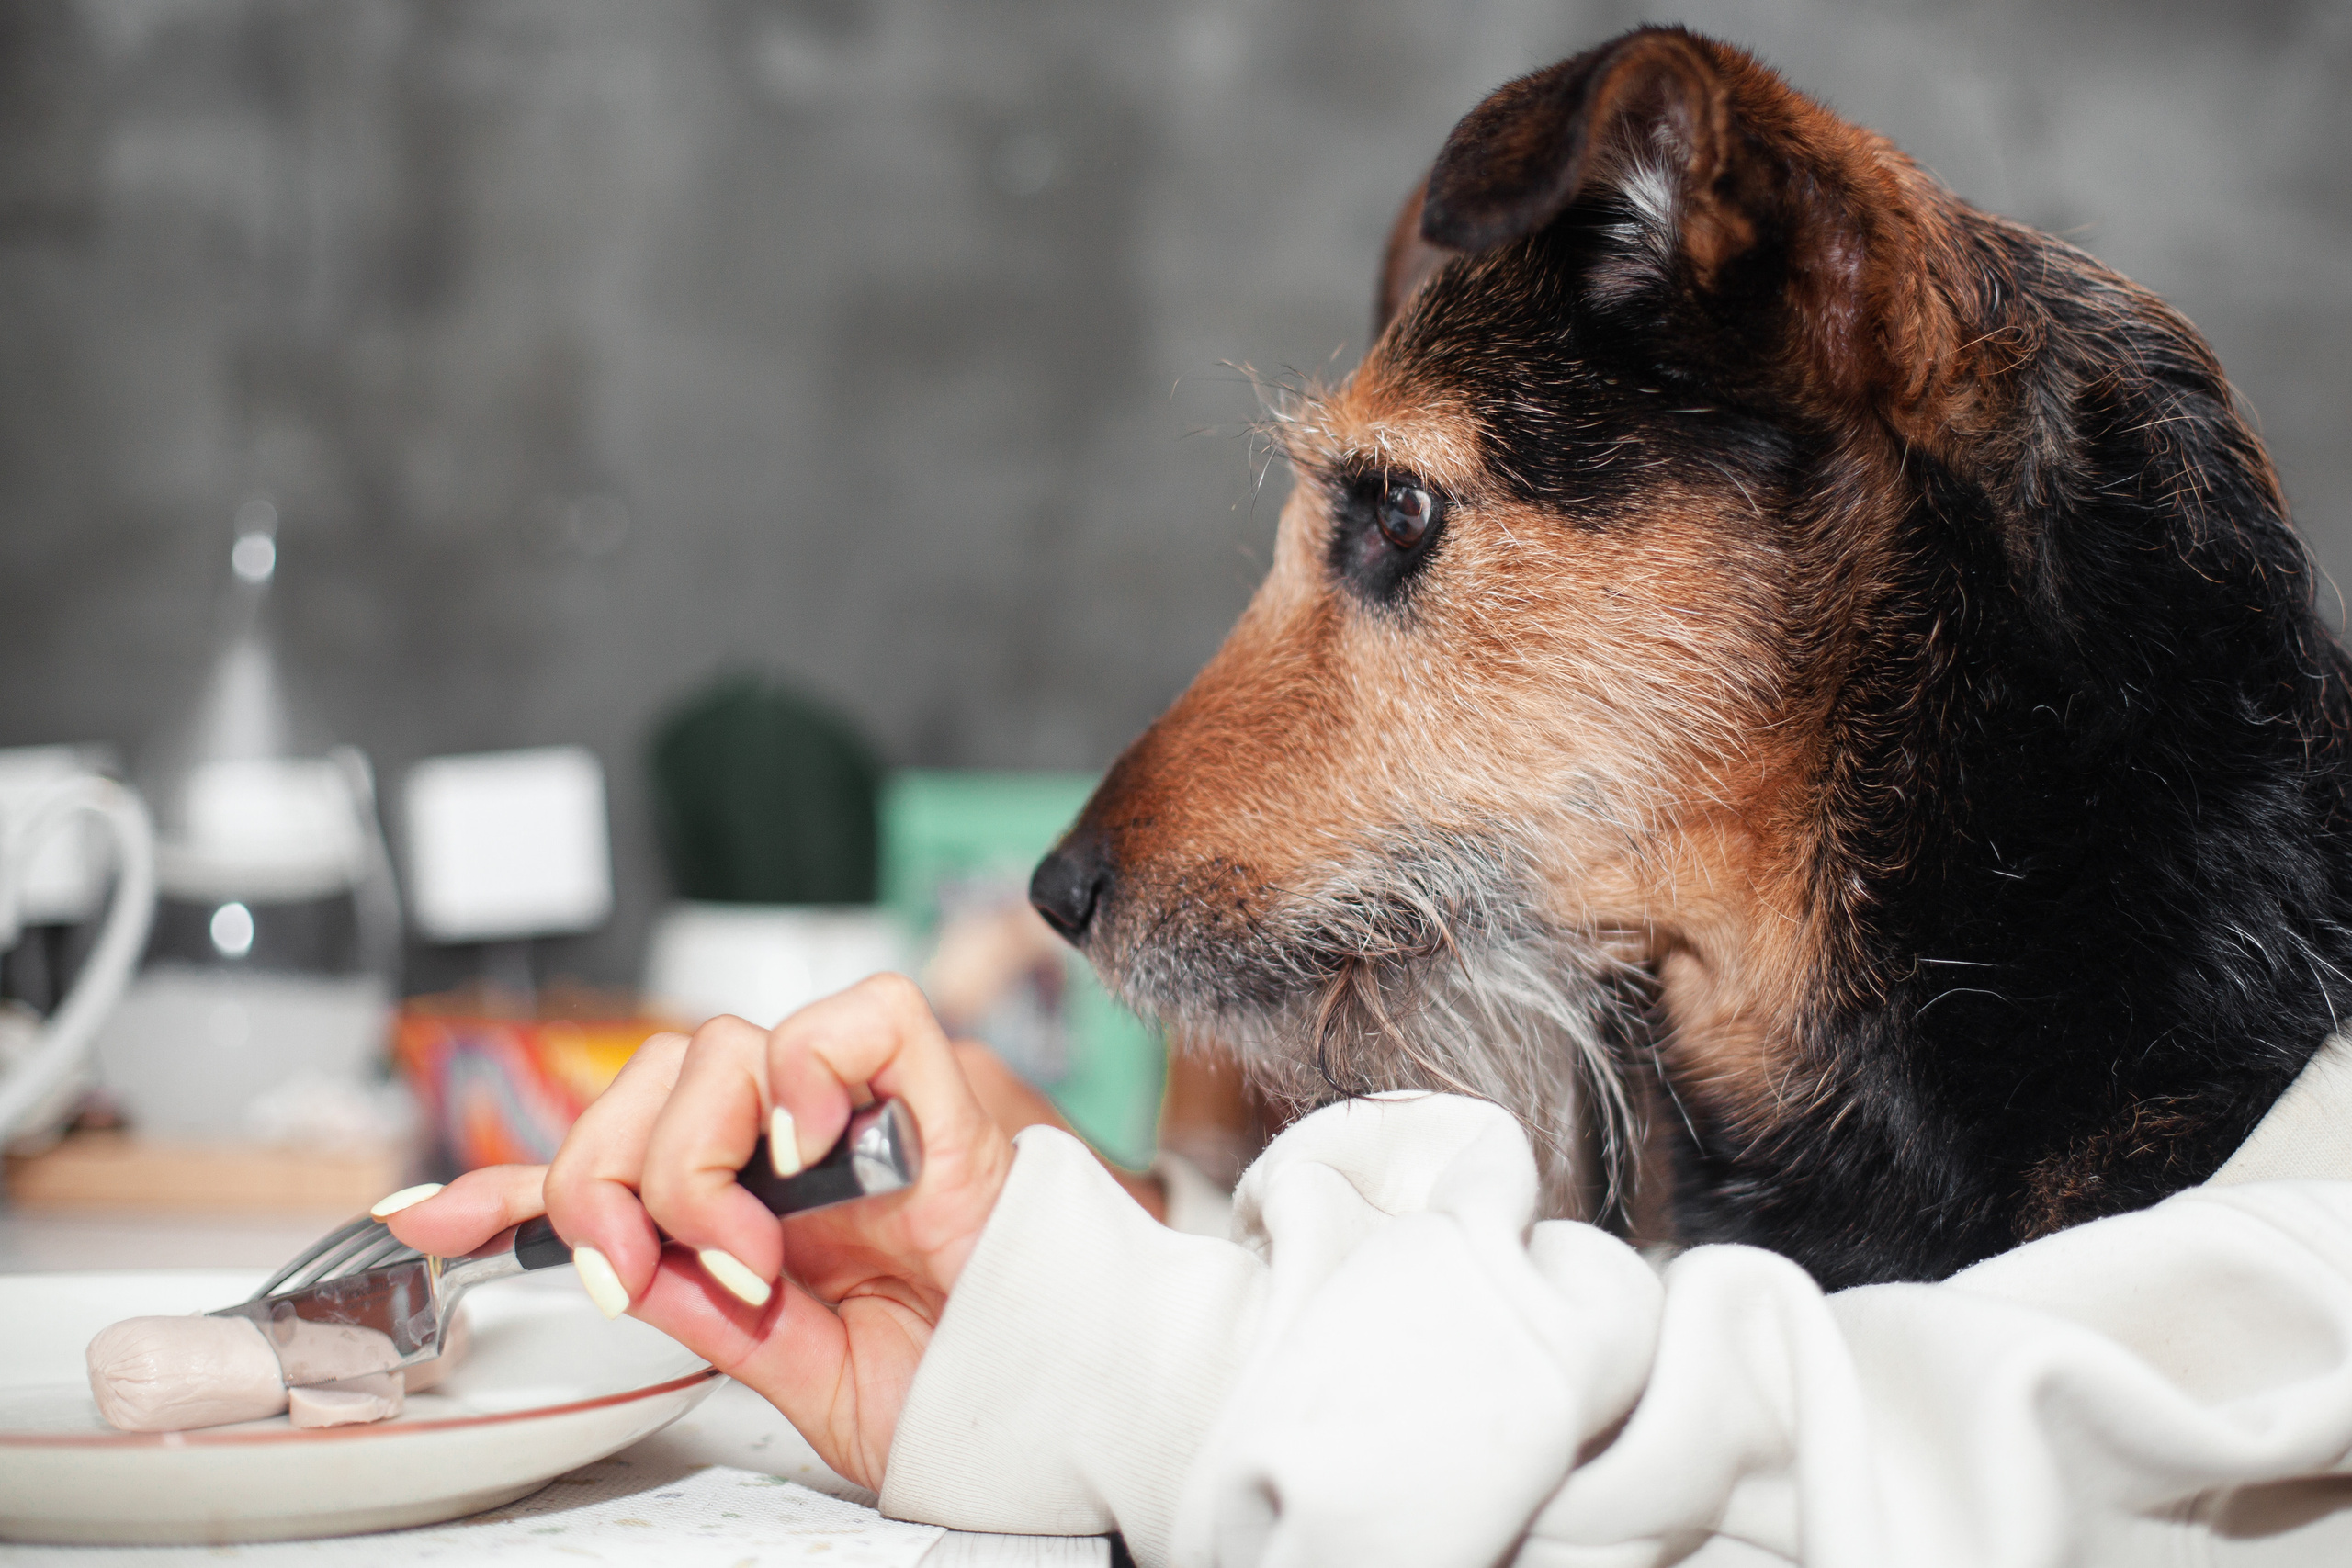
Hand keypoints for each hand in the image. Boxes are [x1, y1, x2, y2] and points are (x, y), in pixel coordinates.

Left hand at [384, 974, 1014, 1488]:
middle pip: (654, 1078)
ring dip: (698, 1153)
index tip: (432, 1219)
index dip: (515, 1179)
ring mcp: (866, 1109)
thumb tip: (612, 1258)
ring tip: (746, 1248)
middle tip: (639, 1268)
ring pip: (726, 1045)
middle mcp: (799, 1143)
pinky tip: (804, 1150)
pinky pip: (864, 1016)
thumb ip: (700, 1308)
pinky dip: (810, 1071)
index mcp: (756, 1207)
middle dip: (606, 1173)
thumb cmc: (965, 1384)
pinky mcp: (943, 1090)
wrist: (1067, 1403)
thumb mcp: (791, 1372)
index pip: (617, 1157)